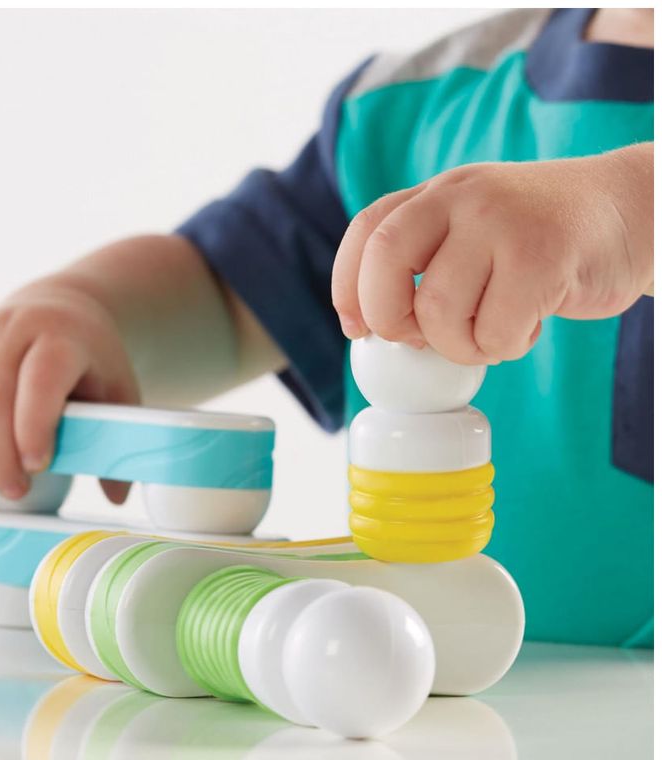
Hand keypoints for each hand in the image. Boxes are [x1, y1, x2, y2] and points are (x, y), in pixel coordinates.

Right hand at [0, 282, 138, 504]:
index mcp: (60, 334)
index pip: (41, 376)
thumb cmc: (88, 361)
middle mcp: (10, 328)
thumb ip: (119, 436)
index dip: (35, 421)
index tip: (37, 465)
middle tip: (11, 493)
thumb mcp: (117, 388)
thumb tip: (116, 497)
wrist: (56, 312)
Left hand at [332, 144, 652, 364]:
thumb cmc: (538, 241)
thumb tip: (374, 328)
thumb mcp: (473, 230)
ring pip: (438, 311)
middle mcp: (462, 196)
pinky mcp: (542, 257)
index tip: (357, 329)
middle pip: (385, 262)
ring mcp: (501, 221)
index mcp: (437, 194)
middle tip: (416, 339)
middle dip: (387, 317)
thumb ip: (426, 260)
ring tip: (490, 332)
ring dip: (459, 346)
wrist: (628, 214)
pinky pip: (493, 333)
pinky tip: (527, 324)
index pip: (366, 231)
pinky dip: (503, 347)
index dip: (348, 287)